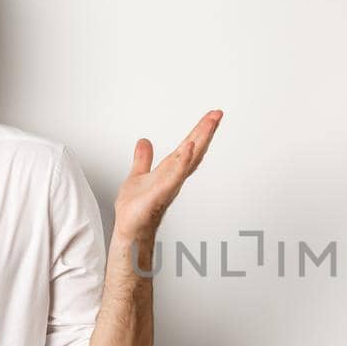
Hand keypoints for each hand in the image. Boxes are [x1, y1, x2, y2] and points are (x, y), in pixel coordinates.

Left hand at [114, 109, 221, 239]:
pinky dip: (182, 162)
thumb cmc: (135, 211)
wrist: (129, 231)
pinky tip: (189, 148)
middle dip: (205, 132)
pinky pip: (174, 176)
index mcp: (169, 171)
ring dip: (198, 142)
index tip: (211, 116)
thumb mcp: (137, 176)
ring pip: (187, 160)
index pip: (187, 147)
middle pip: (193, 150)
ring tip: (208, 124)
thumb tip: (144, 142)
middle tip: (217, 114)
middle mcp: (173, 177)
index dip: (199, 131)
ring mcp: (169, 185)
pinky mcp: (160, 194)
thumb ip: (143, 159)